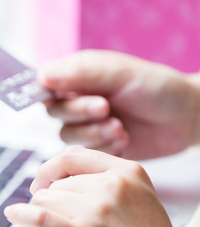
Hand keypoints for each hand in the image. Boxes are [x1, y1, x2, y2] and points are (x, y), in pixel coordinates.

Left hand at [4, 147, 199, 226]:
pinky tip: (14, 215)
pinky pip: (38, 217)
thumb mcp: (137, 198)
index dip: (51, 169)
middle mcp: (110, 185)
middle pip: (54, 184)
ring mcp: (96, 209)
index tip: (42, 183)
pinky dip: (20, 216)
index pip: (72, 157)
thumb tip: (53, 184)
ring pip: (44, 201)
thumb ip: (102, 183)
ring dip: (39, 224)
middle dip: (48, 207)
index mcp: (126, 172)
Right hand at [39, 50, 199, 159]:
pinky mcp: (96, 147)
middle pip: (54, 112)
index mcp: (76, 77)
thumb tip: (42, 76)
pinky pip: (84, 154)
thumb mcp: (118, 72)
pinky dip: (104, 147)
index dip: (44, 91)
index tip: (55, 96)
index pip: (43, 83)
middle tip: (105, 108)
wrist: (185, 118)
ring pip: (67, 135)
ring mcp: (85, 125)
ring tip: (120, 127)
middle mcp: (76, 100)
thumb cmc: (154, 87)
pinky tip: (124, 138)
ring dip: (94, 133)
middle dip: (79, 112)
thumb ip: (80, 72)